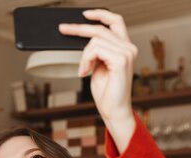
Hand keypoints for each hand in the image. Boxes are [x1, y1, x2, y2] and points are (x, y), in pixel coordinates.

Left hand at [58, 9, 135, 146]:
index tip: (84, 14)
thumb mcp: (97, 66)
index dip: (100, 14)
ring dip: (83, 55)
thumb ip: (95, 52)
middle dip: (78, 28)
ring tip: (83, 70)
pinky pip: (95, 49)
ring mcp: (127, 53)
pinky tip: (85, 72)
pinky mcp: (121, 60)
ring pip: (95, 40)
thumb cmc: (106, 92)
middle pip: (100, 29)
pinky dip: (86, 60)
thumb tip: (82, 39)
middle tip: (62, 29)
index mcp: (124, 47)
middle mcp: (128, 47)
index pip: (115, 21)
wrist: (113, 110)